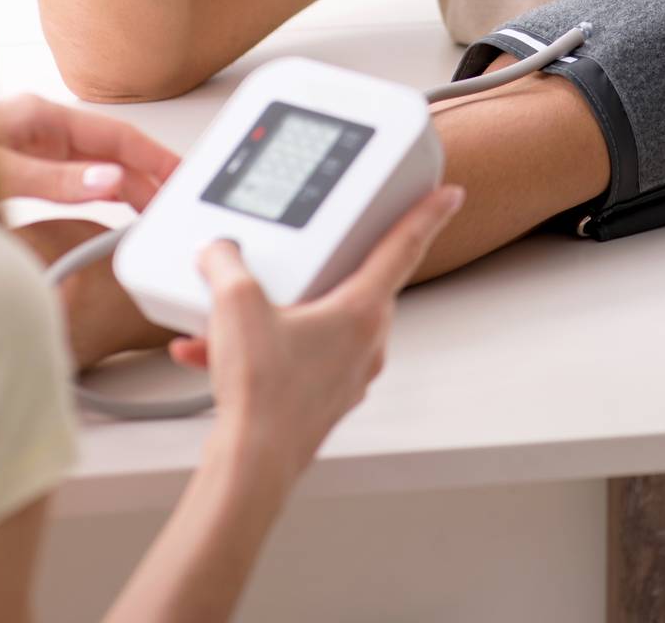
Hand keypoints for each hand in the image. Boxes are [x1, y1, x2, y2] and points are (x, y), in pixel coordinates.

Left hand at [0, 93, 180, 207]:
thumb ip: (54, 179)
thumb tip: (109, 180)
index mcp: (43, 116)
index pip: (118, 136)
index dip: (155, 158)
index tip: (183, 179)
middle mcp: (43, 127)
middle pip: (112, 150)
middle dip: (148, 174)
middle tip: (178, 205)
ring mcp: (34, 145)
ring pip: (96, 164)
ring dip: (128, 184)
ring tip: (155, 211)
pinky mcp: (22, 165)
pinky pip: (77, 176)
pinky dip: (102, 191)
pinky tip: (112, 208)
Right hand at [170, 184, 465, 488]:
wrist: (249, 466)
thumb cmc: (262, 392)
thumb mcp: (237, 302)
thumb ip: (227, 262)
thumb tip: (220, 251)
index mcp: (362, 311)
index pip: (403, 248)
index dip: (427, 215)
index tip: (449, 197)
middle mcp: (364, 345)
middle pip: (354, 285)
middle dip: (323, 266)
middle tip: (303, 250)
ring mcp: (345, 377)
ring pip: (317, 325)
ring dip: (276, 314)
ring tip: (231, 313)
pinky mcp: (319, 401)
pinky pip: (294, 358)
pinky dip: (260, 349)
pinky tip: (214, 349)